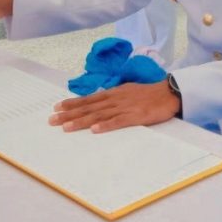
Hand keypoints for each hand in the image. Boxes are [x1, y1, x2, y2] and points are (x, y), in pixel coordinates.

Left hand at [48, 82, 180, 132]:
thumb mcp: (127, 91)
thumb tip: (98, 102)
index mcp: (113, 93)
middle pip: (89, 107)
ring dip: (81, 121)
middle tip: (52, 120)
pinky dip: (106, 125)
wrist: (169, 92)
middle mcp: (115, 99)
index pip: (88, 99)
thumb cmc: (148, 93)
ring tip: (66, 127)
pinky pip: (118, 121)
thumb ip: (113, 97)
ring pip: (99, 115)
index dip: (72, 103)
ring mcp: (124, 107)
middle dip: (69, 114)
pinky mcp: (135, 116)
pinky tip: (94, 130)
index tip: (57, 107)